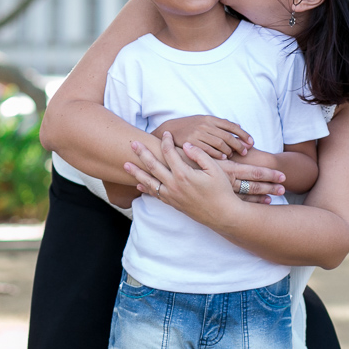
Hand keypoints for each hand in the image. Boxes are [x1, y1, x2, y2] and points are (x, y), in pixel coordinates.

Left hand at [124, 135, 252, 227]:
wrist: (222, 215)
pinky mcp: (173, 203)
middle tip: (132, 143)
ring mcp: (172, 195)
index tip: (166, 133)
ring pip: (150, 182)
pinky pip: (156, 195)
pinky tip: (138, 185)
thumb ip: (199, 155)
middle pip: (153, 166)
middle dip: (142, 153)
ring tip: (125, 164)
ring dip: (137, 172)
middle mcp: (174, 185)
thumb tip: (186, 145)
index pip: (170, 153)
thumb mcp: (215, 169)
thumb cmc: (221, 190)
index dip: (167, 141)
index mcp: (184, 174)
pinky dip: (146, 189)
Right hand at [151, 115, 253, 158]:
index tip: (251, 142)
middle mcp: (205, 125)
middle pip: (228, 136)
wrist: (169, 131)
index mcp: (210, 119)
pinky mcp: (192, 143)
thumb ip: (220, 124)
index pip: (232, 126)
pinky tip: (223, 158)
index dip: (243, 134)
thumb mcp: (204, 121)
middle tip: (245, 152)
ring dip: (229, 151)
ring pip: (220, 144)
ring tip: (233, 156)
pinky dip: (218, 155)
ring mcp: (198, 134)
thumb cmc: (190, 127)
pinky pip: (209, 150)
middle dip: (239, 145)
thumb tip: (238, 125)